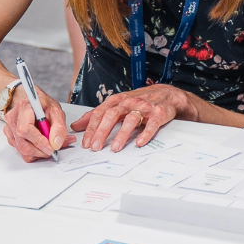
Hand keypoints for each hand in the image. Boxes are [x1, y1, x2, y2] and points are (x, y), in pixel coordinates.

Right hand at [1, 85, 71, 161]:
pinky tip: (40, 145)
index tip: (50, 146)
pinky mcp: (11, 137)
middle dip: (41, 150)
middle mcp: (13, 119)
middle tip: (53, 148)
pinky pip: (21, 152)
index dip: (38, 141)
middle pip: (23, 144)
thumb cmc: (43, 105)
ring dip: (38, 152)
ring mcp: (10, 129)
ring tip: (48, 145)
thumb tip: (56, 143)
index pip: (25, 129)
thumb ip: (59, 127)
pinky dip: (34, 152)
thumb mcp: (56, 111)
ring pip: (22, 150)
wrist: (35, 104)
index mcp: (23, 108)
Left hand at [70, 84, 192, 151]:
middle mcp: (129, 102)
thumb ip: (97, 115)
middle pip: (112, 115)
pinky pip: (152, 124)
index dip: (92, 127)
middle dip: (102, 131)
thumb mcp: (117, 105)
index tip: (86, 142)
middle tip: (95, 147)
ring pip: (131, 120)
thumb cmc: (139, 101)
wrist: (167, 94)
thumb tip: (76, 126)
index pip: (100, 113)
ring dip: (122, 134)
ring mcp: (144, 107)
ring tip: (115, 148)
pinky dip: (145, 133)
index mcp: (117, 100)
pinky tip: (139, 143)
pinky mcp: (158, 113)